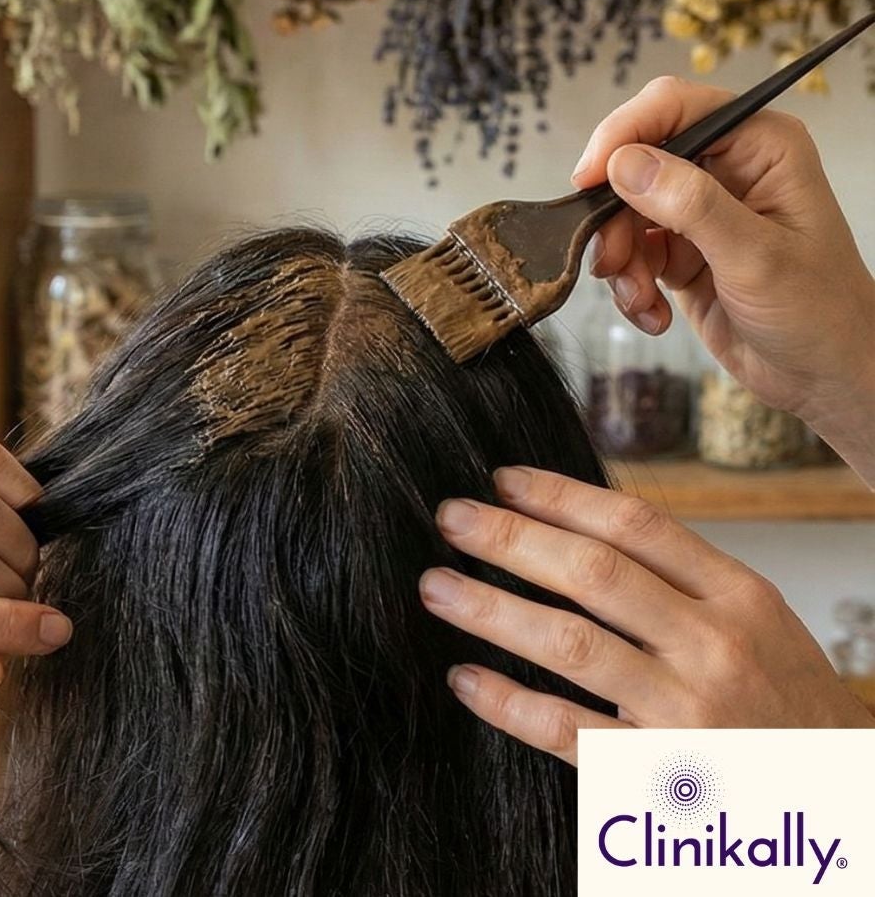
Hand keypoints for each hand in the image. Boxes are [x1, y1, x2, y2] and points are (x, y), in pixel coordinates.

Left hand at [419, 465, 869, 764]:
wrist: (842, 792)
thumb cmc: (784, 697)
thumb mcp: (754, 620)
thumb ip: (677, 576)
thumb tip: (572, 524)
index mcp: (738, 595)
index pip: (636, 525)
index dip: (559, 496)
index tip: (499, 479)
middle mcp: (713, 645)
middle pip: (594, 574)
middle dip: (511, 539)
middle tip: (448, 518)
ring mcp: (686, 710)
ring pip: (570, 645)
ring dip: (491, 610)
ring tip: (436, 587)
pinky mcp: (658, 771)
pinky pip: (566, 730)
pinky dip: (508, 703)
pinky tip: (464, 678)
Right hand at [574, 76, 874, 469]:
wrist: (826, 376)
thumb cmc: (820, 312)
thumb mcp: (756, 257)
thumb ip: (692, 206)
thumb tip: (625, 162)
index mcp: (761, 147)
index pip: (674, 107)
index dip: (624, 133)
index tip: (590, 178)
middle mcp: (727, 168)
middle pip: (634, 160)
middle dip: (614, 214)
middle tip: (614, 259)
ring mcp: (700, 209)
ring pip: (621, 209)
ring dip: (619, 257)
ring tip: (641, 297)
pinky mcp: (679, 249)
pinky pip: (628, 250)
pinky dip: (628, 284)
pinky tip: (653, 313)